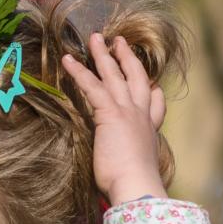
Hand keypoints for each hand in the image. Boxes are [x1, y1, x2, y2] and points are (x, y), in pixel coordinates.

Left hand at [60, 31, 167, 205]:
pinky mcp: (110, 113)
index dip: (154, 92)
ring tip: (95, 38)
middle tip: (120, 42)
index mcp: (149, 131)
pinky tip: (67, 60)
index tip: (153, 83)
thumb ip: (130, 162)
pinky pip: (92, 86)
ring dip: (103, 54)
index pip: (155, 105)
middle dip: (128, 58)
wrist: (136, 186)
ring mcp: (128, 111)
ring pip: (114, 74)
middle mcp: (141, 116)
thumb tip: (122, 173)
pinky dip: (79, 71)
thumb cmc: (133, 186)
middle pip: (136, 78)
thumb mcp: (136, 169)